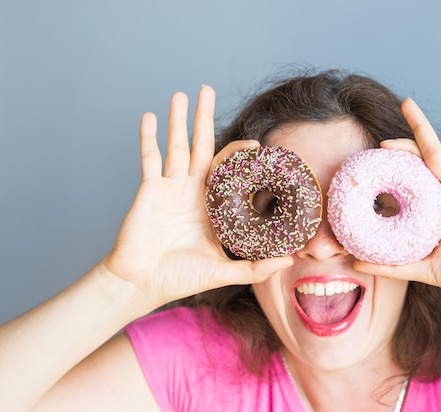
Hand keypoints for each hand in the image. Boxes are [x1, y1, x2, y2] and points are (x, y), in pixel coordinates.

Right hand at [102, 86, 291, 309]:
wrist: (142, 284)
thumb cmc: (181, 278)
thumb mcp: (223, 271)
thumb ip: (255, 268)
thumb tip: (289, 261)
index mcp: (212, 205)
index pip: (228, 170)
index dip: (239, 155)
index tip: (257, 145)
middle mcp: (192, 191)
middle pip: (201, 146)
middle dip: (204, 118)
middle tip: (207, 90)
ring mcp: (169, 187)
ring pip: (176, 146)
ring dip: (178, 120)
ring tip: (181, 94)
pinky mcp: (148, 190)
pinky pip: (148, 159)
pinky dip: (147, 137)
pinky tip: (150, 116)